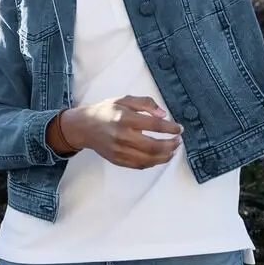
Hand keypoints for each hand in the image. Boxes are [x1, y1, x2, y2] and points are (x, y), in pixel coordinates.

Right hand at [59, 96, 182, 168]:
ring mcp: (119, 150)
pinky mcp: (118, 160)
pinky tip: (160, 157)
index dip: (170, 128)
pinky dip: (153, 163)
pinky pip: (140, 165)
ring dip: (165, 156)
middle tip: (178, 141)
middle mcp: (122, 136)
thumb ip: (145, 103)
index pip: (154, 125)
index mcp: (125, 118)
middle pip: (153, 146)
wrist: (84, 127)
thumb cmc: (106, 111)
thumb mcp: (124, 99)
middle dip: (170, 145)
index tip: (179, 128)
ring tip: (172, 150)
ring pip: (148, 159)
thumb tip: (164, 114)